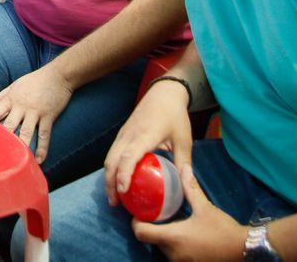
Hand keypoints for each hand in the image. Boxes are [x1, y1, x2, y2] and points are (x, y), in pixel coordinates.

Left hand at [0, 64, 73, 161]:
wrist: (58, 75)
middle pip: (9, 124)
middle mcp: (22, 106)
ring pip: (26, 132)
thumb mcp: (15, 84)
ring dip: (21, 146)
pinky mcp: (49, 116)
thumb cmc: (35, 80)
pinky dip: (42, 149)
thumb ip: (1, 96)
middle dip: (2, 138)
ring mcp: (36, 112)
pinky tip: (39, 160)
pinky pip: (44, 135)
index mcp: (12, 99)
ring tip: (16, 160)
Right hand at [103, 79, 193, 206]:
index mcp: (144, 136)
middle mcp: (129, 135)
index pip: (128, 157)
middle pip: (111, 160)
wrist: (164, 92)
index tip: (123, 191)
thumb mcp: (184, 139)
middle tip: (115, 203)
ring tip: (114, 196)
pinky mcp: (123, 134)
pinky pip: (112, 152)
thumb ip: (184, 161)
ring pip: (109, 157)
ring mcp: (123, 133)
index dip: (123, 174)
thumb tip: (187, 184)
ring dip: (108, 176)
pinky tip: (118, 179)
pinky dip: (112, 167)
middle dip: (110, 182)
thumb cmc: (175, 115)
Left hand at [132, 163, 245, 260]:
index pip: (141, 233)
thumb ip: (190, 188)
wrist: (244, 250)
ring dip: (165, 239)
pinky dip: (175, 247)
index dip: (136, 223)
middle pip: (151, 241)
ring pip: (163, 250)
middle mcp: (173, 253)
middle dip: (153, 229)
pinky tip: (185, 237)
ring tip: (172, 224)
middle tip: (157, 215)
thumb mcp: (205, 207)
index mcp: (173, 237)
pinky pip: (175, 257)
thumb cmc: (223, 229)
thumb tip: (184, 167)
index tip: (140, 213)